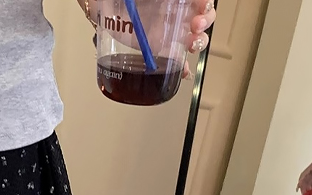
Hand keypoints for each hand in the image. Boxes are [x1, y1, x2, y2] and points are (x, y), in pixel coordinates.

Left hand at [90, 0, 216, 77]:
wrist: (105, 4)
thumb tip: (177, 0)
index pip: (201, 0)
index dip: (206, 5)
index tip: (202, 7)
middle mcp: (177, 12)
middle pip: (203, 18)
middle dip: (205, 22)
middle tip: (196, 25)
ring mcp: (168, 31)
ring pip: (194, 38)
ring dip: (199, 42)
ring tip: (192, 44)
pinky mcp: (158, 49)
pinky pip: (175, 61)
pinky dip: (182, 68)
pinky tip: (183, 70)